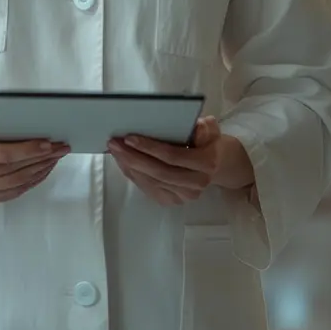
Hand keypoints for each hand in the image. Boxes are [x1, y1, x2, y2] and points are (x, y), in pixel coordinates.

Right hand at [0, 111, 69, 205]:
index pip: (1, 155)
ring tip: (56, 157)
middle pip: (11, 170)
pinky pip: (13, 193)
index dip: (26, 150)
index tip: (48, 143)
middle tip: (61, 148)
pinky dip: (32, 181)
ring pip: (15, 183)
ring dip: (40, 170)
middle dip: (40, 159)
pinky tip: (44, 170)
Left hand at [107, 115, 222, 206]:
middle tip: (114, 143)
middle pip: (159, 172)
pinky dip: (133, 175)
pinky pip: (148, 188)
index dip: (150, 148)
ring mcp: (184, 196)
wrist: (216, 164)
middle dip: (133, 158)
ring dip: (129, 166)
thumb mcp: (211, 128)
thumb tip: (194, 128)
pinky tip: (122, 162)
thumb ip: (204, 128)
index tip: (129, 138)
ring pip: (151, 182)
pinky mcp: (172, 201)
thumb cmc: (208, 141)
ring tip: (114, 150)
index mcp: (206, 163)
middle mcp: (196, 183)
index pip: (173, 156)